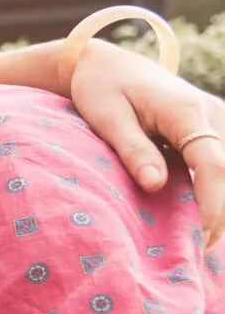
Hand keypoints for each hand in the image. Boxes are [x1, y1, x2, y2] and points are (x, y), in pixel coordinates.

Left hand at [67, 41, 224, 247]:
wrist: (107, 63)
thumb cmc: (101, 89)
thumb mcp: (107, 118)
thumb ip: (133, 151)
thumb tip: (155, 185)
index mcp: (186, 111)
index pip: (213, 166)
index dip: (214, 206)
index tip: (205, 239)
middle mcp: (212, 114)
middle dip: (222, 212)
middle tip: (204, 251)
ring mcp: (218, 119)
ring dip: (220, 201)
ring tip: (205, 239)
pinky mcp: (214, 128)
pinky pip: (221, 162)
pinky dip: (216, 187)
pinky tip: (205, 217)